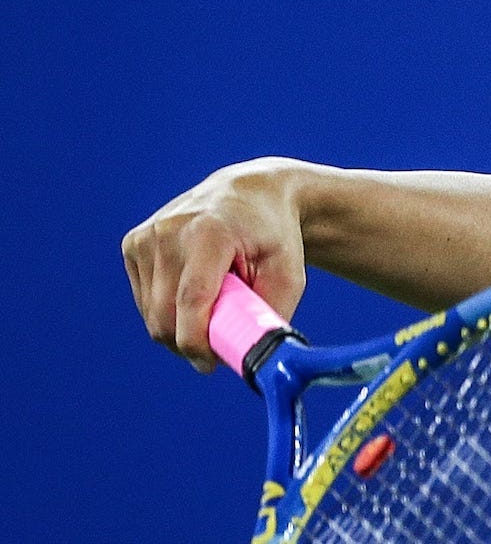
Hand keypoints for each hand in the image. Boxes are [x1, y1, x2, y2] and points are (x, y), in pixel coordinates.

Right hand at [121, 157, 311, 371]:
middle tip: (219, 344)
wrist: (251, 193)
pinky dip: (168, 309)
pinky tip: (194, 289)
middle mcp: (170, 231)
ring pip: (151, 313)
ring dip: (180, 326)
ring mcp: (146, 236)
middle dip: (189, 342)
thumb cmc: (274, 237)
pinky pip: (144, 300)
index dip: (196, 343)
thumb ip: (271, 317)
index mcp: (209, 234)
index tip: (210, 364)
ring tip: (214, 303)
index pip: (190, 302)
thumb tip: (255, 359)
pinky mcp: (133, 244)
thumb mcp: (289, 274)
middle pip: (165, 315)